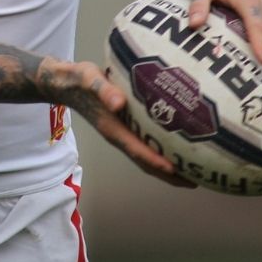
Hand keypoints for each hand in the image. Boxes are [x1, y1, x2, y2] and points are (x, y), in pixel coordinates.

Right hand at [52, 60, 195, 188]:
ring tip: (193, 173)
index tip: (177, 170)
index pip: (137, 150)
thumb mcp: (90, 80)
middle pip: (145, 162)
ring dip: (168, 168)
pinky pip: (146, 145)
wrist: (66, 82)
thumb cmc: (80, 80)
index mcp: (112, 128)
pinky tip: (177, 149)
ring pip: (146, 156)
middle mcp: (119, 135)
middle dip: (168, 174)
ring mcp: (122, 133)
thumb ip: (104, 90)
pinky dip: (162, 152)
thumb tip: (119, 103)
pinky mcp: (126, 126)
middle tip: (195, 181)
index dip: (156, 161)